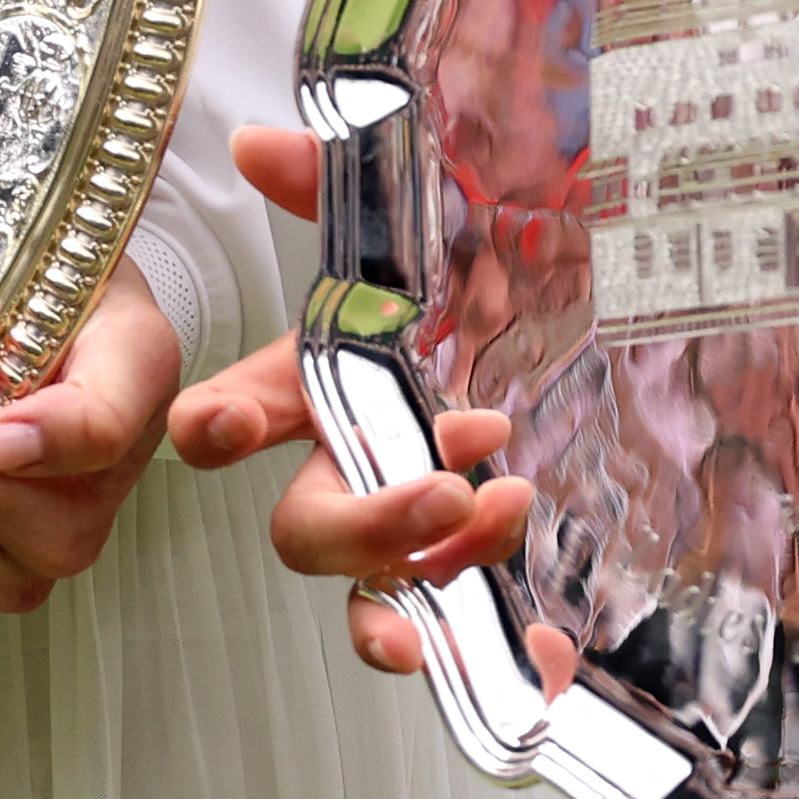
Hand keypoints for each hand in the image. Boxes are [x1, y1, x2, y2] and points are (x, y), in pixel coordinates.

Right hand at [169, 125, 538, 677]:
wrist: (583, 319)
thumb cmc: (482, 273)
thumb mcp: (422, 217)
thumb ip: (333, 185)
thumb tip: (255, 141)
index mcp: (319, 382)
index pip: (232, 414)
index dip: (214, 426)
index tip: (224, 429)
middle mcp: (353, 464)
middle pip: (309, 528)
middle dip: (364, 524)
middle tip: (445, 490)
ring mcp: (413, 528)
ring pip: (377, 592)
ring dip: (423, 583)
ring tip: (501, 521)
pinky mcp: (480, 570)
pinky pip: (472, 634)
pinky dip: (504, 656)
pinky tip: (546, 656)